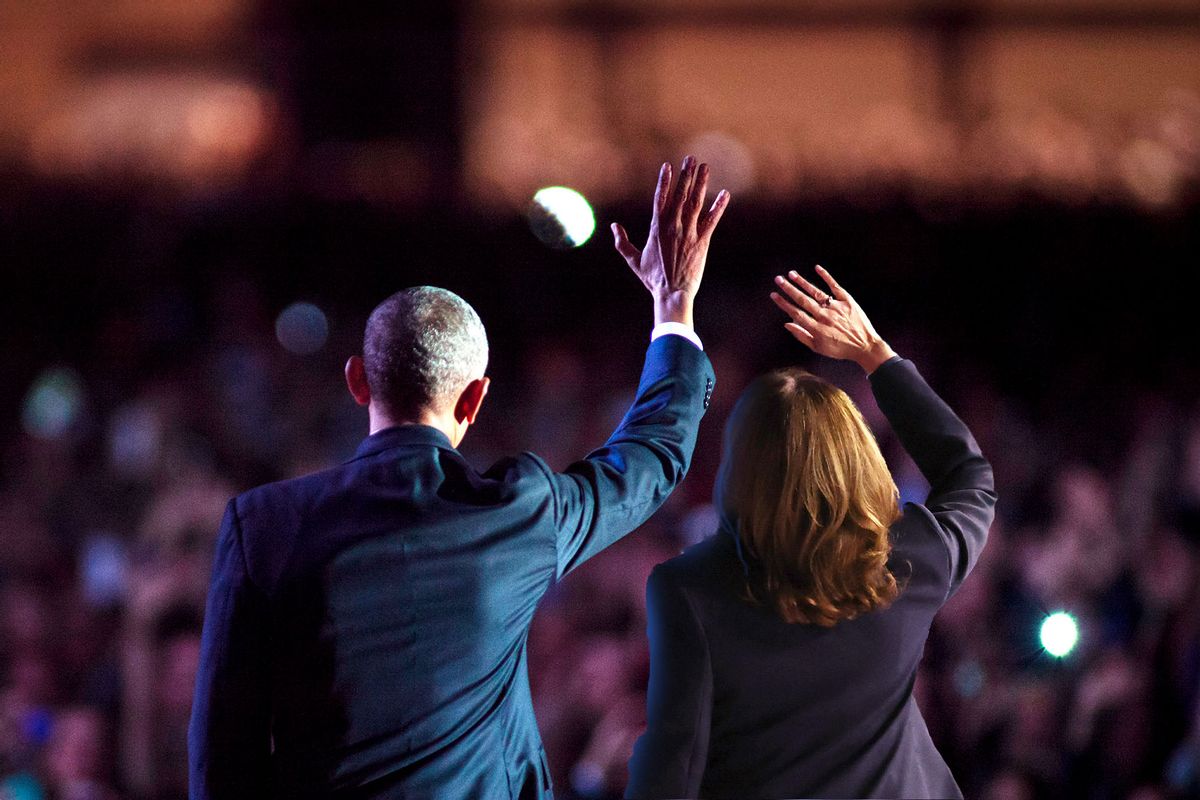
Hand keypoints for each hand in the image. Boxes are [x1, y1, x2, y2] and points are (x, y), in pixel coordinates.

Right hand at [612, 155, 729, 326]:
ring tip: (705, 167)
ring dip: (701, 183)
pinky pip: (712, 220)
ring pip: (696, 202)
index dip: (664, 181)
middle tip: (691, 158)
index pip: (660, 198)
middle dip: (685, 175)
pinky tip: (725, 194)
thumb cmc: (653, 279)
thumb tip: (614, 227)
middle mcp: (673, 226)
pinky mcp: (703, 241)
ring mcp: (689, 232)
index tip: (668, 166)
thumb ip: (622, 243)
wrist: (672, 293)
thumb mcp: (634, 260)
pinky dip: (719, 207)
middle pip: (680, 195)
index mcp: (656, 228)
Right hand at [770, 265, 895, 373]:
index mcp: (817, 329)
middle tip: (778, 279)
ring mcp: (837, 308)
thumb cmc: (840, 349)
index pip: (796, 313)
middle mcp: (825, 317)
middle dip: (789, 289)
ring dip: (802, 282)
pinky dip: (826, 276)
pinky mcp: (848, 301)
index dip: (784, 303)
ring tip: (791, 274)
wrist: (866, 346)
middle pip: (803, 300)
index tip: (774, 295)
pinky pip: (835, 287)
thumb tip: (787, 324)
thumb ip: (802, 336)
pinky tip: (817, 268)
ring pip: (816, 292)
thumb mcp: (819, 348)